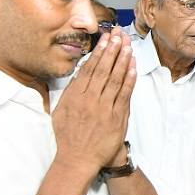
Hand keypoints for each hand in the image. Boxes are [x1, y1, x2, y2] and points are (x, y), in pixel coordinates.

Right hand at [51, 31, 135, 174]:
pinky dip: (130, 80)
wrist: (77, 159)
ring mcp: (104, 108)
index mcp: (75, 96)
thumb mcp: (61, 111)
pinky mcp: (116, 118)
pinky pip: (124, 95)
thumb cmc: (69, 136)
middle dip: (112, 50)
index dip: (99, 51)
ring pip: (115, 79)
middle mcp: (89, 99)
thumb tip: (78, 74)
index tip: (106, 38)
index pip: (89, 68)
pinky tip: (133, 67)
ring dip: (123, 60)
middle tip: (119, 34)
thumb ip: (70, 92)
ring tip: (128, 45)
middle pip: (103, 69)